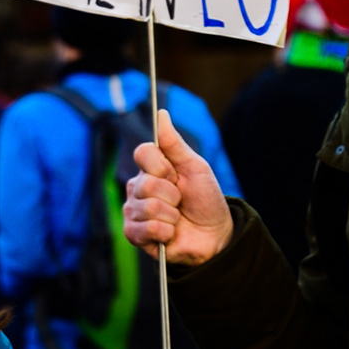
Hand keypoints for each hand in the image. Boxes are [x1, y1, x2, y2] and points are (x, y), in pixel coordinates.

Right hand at [123, 110, 234, 265]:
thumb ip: (174, 143)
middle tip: (180, 201)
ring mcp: (134, 211)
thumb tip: (161, 113)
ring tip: (177, 218)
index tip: (176, 174)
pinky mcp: (134, 234)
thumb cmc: (205, 199)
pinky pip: (147, 228)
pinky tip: (170, 233)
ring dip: (172, 215)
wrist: (215, 234)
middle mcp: (137, 188)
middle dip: (173, 194)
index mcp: (150, 169)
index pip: (142, 153)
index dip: (162, 165)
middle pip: (147, 183)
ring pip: (149, 207)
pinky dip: (166, 231)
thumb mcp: (195, 167)